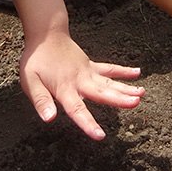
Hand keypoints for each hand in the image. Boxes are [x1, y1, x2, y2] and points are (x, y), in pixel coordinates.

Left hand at [19, 31, 144, 139]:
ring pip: (109, 82)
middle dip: (119, 100)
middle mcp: (80, 81)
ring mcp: (88, 72)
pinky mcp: (91, 65)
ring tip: (142, 94)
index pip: (77, 110)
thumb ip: (40, 100)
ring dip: (126, 88)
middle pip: (101, 93)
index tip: (100, 136)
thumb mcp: (29, 81)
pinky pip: (109, 69)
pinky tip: (137, 73)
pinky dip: (123, 71)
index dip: (88, 123)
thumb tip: (49, 119)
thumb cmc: (36, 60)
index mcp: (65, 88)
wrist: (46, 34)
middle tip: (135, 103)